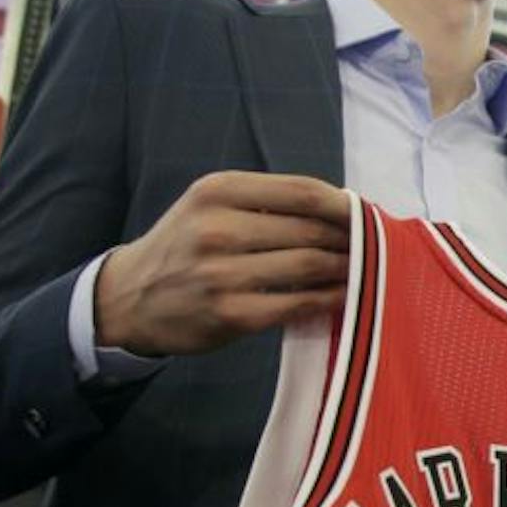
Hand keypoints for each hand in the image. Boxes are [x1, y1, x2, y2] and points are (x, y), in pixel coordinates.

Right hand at [95, 172, 350, 356]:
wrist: (129, 298)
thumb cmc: (185, 246)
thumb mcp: (212, 206)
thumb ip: (268, 202)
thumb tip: (343, 209)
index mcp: (217, 192)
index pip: (303, 192)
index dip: (344, 205)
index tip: (368, 215)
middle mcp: (217, 228)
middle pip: (313, 229)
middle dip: (352, 239)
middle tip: (377, 248)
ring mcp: (222, 273)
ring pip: (311, 265)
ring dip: (348, 268)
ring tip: (365, 270)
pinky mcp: (231, 314)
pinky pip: (299, 303)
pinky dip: (330, 299)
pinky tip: (344, 297)